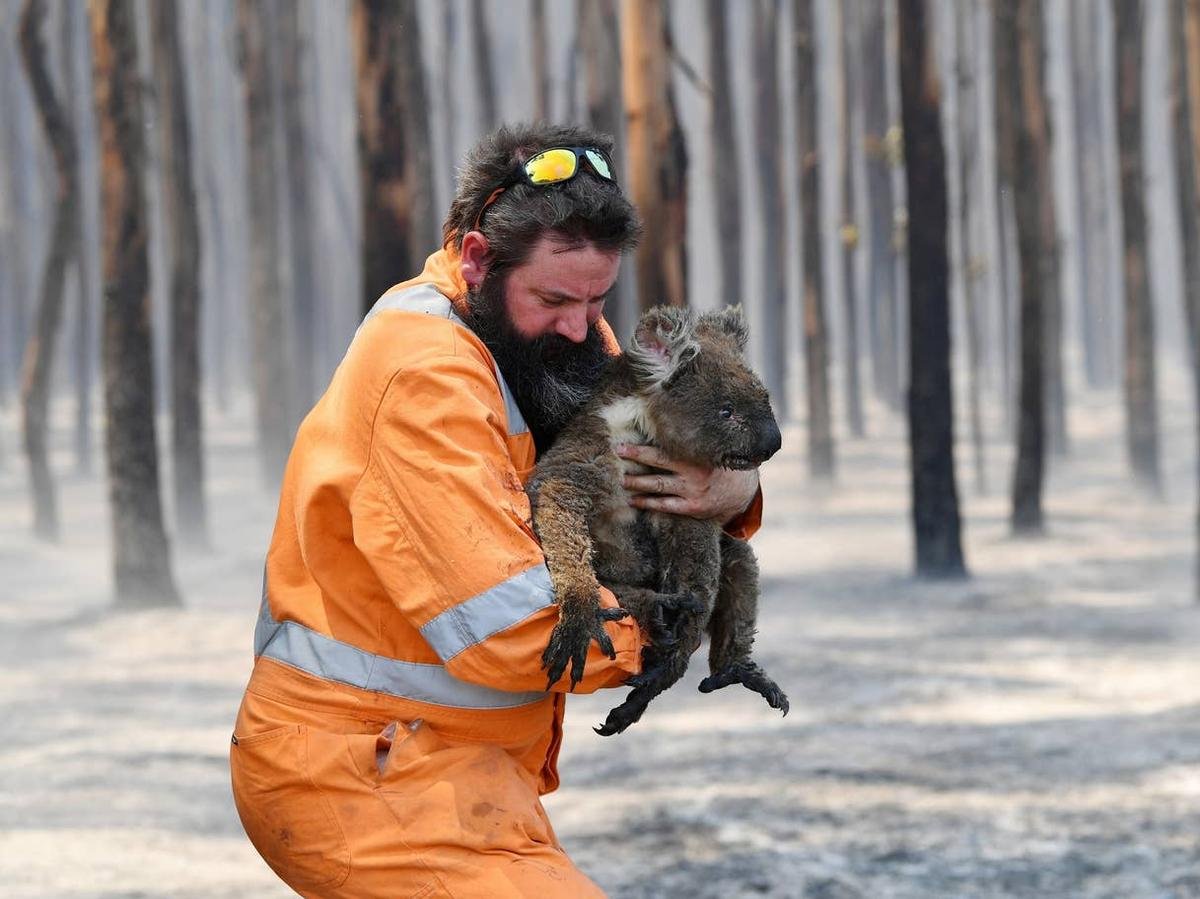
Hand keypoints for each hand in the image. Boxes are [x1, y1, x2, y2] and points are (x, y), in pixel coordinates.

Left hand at [616, 443, 758, 523]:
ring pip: (658, 486)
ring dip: (637, 483)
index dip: (643, 446)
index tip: (623, 442)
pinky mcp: (692, 507)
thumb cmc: (719, 464)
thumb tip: (667, 417)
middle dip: (636, 457)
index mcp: (697, 454)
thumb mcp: (711, 448)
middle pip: (659, 463)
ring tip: (621, 479)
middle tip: (617, 453)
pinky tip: (633, 500)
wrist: (741, 491)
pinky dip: (648, 503)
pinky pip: (666, 506)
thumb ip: (692, 439)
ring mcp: (693, 491)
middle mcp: (694, 471)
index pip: (666, 447)